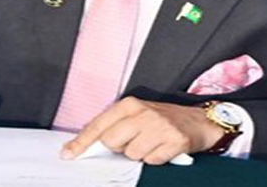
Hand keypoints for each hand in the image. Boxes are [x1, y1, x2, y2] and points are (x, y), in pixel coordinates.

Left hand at [61, 97, 222, 164]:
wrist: (198, 120)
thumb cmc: (162, 118)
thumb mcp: (136, 114)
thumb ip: (114, 124)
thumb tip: (89, 142)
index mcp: (128, 104)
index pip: (98, 125)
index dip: (81, 142)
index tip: (68, 154)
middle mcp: (142, 112)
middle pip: (111, 142)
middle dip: (119, 147)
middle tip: (134, 140)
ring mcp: (159, 126)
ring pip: (132, 154)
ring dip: (140, 154)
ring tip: (151, 142)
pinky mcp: (174, 140)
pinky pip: (152, 160)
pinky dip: (156, 158)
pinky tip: (162, 148)